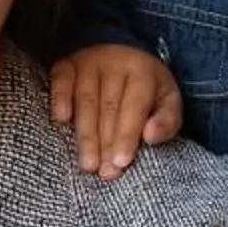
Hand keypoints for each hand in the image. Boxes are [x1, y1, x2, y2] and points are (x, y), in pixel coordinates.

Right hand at [46, 45, 183, 179]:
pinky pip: (61, 79)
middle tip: (103, 171)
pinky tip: (61, 119)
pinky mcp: (68, 64)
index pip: (134, 106)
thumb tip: (151, 136)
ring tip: (87, 163)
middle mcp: (115, 63)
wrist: (123, 55)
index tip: (120, 162)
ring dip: (85, 133)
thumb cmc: (147, 89)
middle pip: (109, 106)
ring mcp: (89, 61)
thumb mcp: (167, 101)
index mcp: (142, 72)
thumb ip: (167, 121)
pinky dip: (60, 98)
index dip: (127, 135)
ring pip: (86, 99)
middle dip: (106, 142)